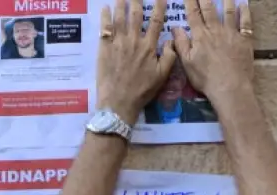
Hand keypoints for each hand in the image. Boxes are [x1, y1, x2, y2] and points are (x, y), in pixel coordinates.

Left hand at [96, 0, 177, 124]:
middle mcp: (133, 41)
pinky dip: (105, 17)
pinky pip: (104, 29)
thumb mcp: (162, 76)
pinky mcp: (104, 49)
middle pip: (135, 15)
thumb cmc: (142, 91)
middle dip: (137, 1)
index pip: (156, 22)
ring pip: (119, 18)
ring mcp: (117, 44)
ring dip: (120, 4)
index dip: (159, 7)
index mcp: (149, 47)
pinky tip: (105, 8)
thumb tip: (172, 40)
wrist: (119, 102)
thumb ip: (169, 57)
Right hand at [171, 0, 254, 99]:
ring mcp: (231, 34)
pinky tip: (244, 5)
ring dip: (226, 1)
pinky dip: (245, 13)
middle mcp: (215, 30)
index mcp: (200, 36)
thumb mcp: (187, 63)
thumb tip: (175, 28)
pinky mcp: (245, 40)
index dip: (190, 2)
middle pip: (210, 10)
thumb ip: (181, 44)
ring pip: (228, 12)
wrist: (230, 87)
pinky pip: (246, 23)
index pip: (193, 14)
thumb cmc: (205, 78)